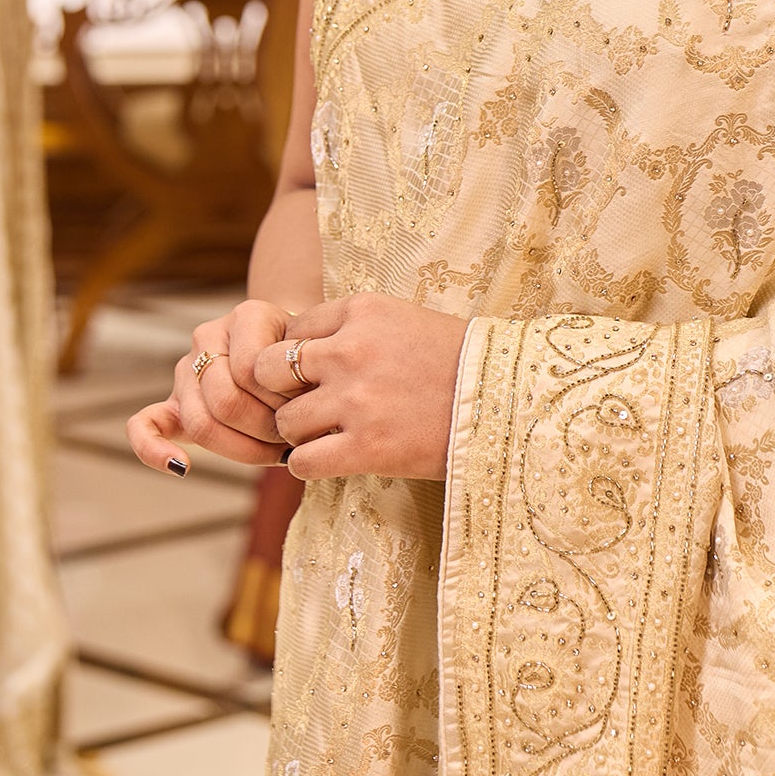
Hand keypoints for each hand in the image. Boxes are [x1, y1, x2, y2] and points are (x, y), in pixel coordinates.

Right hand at [127, 298, 299, 476]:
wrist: (289, 346)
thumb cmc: (306, 358)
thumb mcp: (314, 354)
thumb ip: (308, 376)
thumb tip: (312, 427)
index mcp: (247, 316)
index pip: (251, 370)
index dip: (282, 400)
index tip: (310, 408)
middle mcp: (208, 336)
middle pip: (225, 401)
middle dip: (265, 429)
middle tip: (294, 438)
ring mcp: (186, 370)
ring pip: (200, 422)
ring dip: (241, 448)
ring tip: (274, 452)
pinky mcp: (172, 402)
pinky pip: (145, 425)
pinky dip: (155, 450)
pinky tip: (181, 466)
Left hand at [250, 295, 470, 482]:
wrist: (506, 401)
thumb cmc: (456, 360)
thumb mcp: (402, 320)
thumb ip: (352, 328)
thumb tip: (300, 352)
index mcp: (361, 311)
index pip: (292, 330)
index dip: (295, 356)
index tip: (312, 374)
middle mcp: (350, 351)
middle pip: (268, 371)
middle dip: (279, 392)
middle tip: (303, 405)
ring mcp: (355, 401)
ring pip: (284, 421)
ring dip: (298, 433)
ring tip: (326, 435)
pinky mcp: (365, 448)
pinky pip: (301, 462)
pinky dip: (309, 464)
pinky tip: (332, 459)